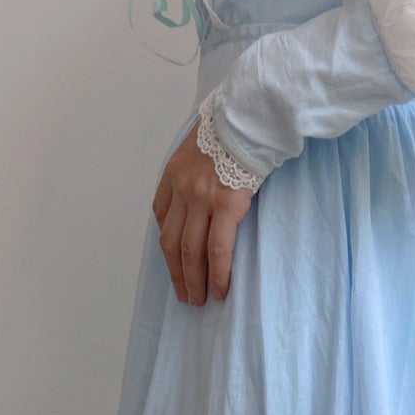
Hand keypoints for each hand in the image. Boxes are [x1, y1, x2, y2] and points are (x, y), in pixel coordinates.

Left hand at [152, 117, 255, 303]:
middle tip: (183, 294)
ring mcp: (202, 199)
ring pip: (190, 251)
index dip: (167, 241)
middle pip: (171, 241)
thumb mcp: (203, 142)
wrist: (252, 115)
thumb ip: (198, 167)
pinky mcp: (226, 207)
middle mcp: (182, 189)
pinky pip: (218, 250)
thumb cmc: (236, 126)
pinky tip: (220, 289)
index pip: (162, 215)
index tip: (174, 258)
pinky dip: (217, 274)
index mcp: (174, 172)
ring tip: (198, 300)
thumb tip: (209, 186)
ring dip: (193, 280)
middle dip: (176, 272)